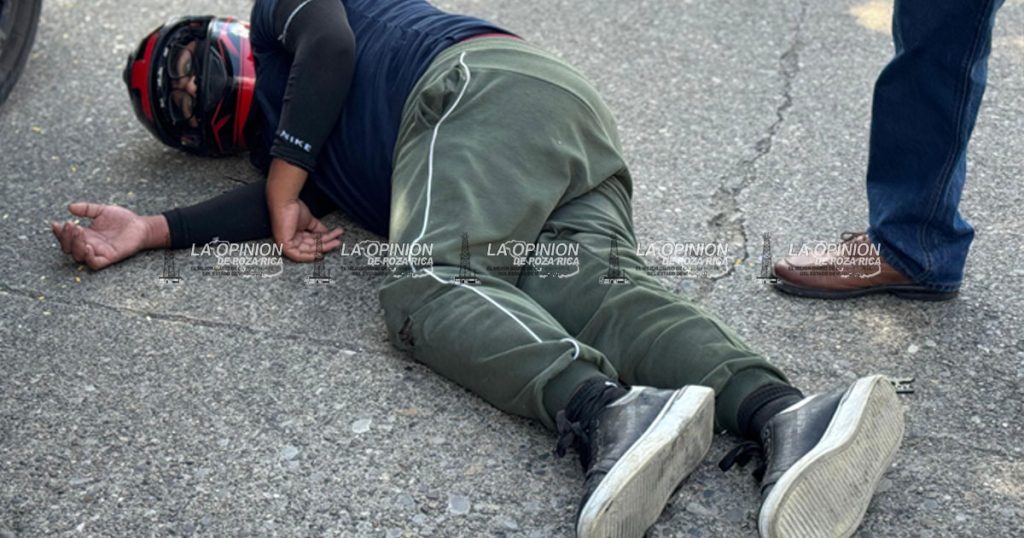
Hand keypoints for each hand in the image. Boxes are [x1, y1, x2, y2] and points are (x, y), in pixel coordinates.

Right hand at [50, 202, 165, 269]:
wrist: (141, 225)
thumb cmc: (122, 219)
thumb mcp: (102, 210)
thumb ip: (87, 209)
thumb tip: (70, 207)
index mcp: (85, 235)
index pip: (66, 238)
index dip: (58, 233)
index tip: (56, 223)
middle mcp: (89, 245)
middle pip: (68, 248)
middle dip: (65, 237)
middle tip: (70, 225)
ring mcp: (98, 252)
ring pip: (78, 256)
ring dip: (75, 245)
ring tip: (80, 231)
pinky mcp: (109, 257)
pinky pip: (94, 263)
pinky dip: (88, 258)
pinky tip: (88, 246)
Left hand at [269, 198, 343, 261]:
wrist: (286, 202)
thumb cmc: (293, 208)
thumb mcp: (309, 220)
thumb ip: (317, 228)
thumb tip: (327, 232)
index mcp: (295, 235)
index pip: (311, 241)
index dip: (323, 241)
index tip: (333, 240)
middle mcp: (291, 240)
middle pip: (311, 246)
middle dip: (326, 244)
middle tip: (338, 241)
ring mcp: (287, 243)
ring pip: (308, 250)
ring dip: (323, 247)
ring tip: (336, 241)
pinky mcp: (284, 245)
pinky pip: (298, 255)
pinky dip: (309, 256)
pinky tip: (320, 253)